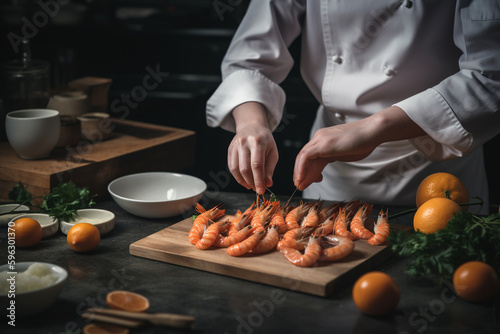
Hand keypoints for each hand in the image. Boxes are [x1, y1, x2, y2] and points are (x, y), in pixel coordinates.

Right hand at [229, 102, 278, 193]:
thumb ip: (270, 169)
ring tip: (251, 186)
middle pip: (245, 168)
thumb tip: (267, 184)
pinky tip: (244, 181)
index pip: (257, 165)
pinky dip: (237, 177)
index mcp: (258, 142)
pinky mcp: (230, 149)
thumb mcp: (272, 152)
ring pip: (236, 169)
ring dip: (243, 181)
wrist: (252, 126)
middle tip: (257, 189)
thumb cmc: (265, 141)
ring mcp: (235, 146)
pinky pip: (231, 167)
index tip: (261, 191)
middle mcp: (244, 143)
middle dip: (251, 182)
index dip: (258, 180)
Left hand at [293, 106, 425, 189]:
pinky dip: (302, 169)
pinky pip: (306, 157)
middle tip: (301, 185)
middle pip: (304, 157)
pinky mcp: (323, 144)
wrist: (372, 132)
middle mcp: (320, 137)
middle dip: (301, 173)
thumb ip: (334, 156)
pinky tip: (303, 178)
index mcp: (324, 139)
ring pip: (302, 158)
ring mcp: (320, 139)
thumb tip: (329, 162)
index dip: (307, 170)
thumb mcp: (343, 152)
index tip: (308, 180)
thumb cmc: (363, 141)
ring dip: (300, 173)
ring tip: (301, 185)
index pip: (310, 156)